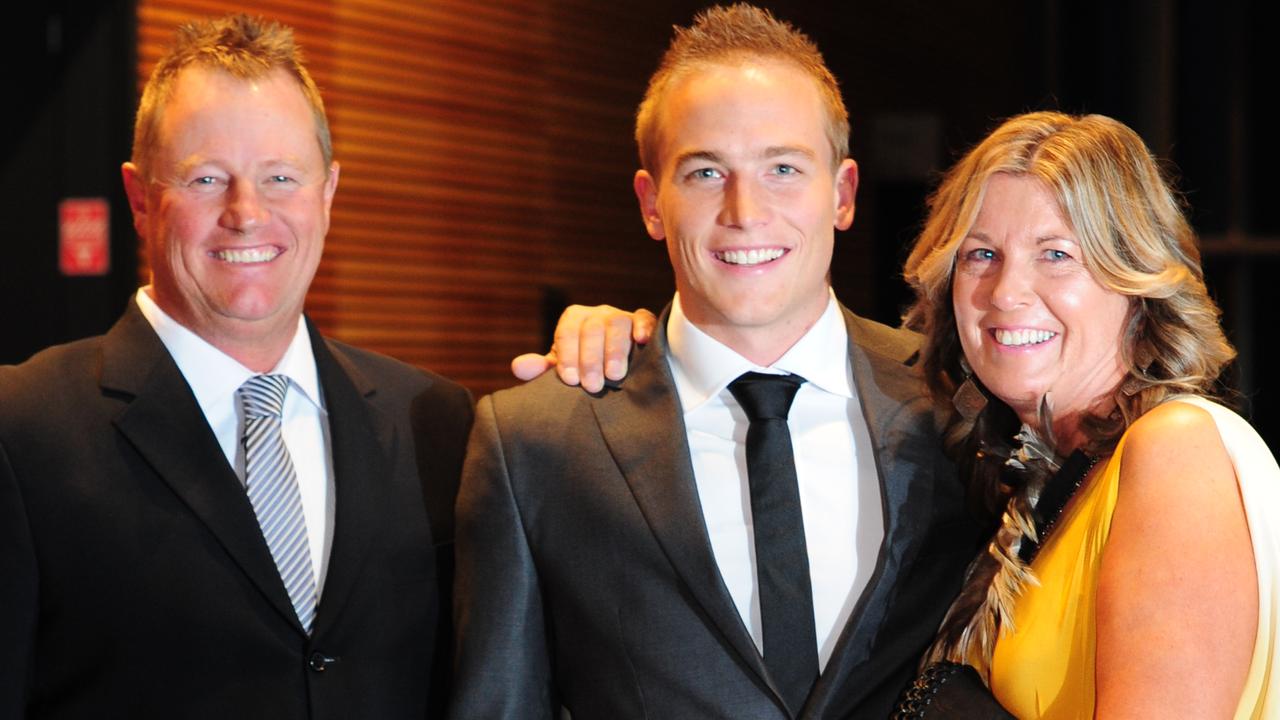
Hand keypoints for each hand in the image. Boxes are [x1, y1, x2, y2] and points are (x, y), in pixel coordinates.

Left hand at [510, 305, 656, 391]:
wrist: (614, 369)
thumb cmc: (583, 369)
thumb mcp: (563, 369)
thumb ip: (541, 369)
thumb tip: (518, 367)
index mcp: (573, 320)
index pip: (567, 332)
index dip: (567, 355)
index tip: (570, 380)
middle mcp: (596, 314)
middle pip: (592, 329)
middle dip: (591, 359)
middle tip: (592, 386)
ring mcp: (620, 316)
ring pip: (617, 324)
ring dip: (615, 350)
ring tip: (615, 375)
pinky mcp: (642, 322)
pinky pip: (644, 318)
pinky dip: (644, 327)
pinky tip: (642, 342)